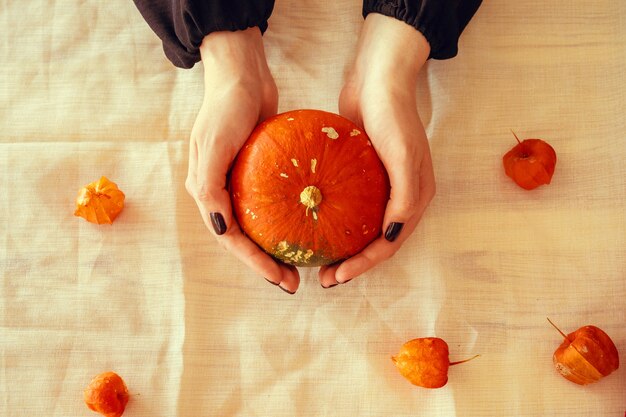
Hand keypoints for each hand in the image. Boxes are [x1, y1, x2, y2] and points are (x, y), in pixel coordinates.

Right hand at [185, 28, 300, 293]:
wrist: (242, 74)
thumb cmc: (225, 107)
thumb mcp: (214, 145)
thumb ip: (210, 187)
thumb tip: (219, 228)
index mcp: (206, 192)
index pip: (232, 240)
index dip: (255, 264)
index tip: (281, 280)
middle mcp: (222, 192)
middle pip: (246, 239)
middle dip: (268, 264)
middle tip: (295, 282)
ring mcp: (241, 182)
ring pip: (260, 225)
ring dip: (278, 247)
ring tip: (302, 264)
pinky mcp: (260, 170)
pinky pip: (275, 202)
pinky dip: (287, 218)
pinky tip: (308, 225)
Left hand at [319, 13, 435, 286]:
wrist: (377, 78)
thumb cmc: (394, 117)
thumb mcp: (405, 157)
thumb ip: (404, 200)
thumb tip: (390, 237)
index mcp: (415, 199)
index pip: (389, 244)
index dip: (365, 265)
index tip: (337, 276)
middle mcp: (399, 197)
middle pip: (375, 242)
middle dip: (352, 264)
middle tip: (324, 278)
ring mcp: (380, 185)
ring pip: (360, 227)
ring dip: (342, 247)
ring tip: (317, 260)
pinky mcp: (361, 173)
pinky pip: (347, 204)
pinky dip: (334, 220)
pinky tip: (313, 225)